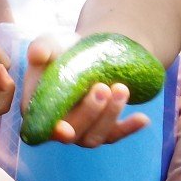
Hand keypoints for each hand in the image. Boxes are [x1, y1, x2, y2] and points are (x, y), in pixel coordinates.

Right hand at [24, 33, 151, 145]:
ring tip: (122, 89)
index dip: (51, 132)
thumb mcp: (51, 43)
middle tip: (103, 87)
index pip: (41, 126)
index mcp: (38, 109)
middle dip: (89, 112)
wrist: (88, 53)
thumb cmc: (63, 50)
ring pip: (94, 136)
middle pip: (71, 132)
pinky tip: (143, 118)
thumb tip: (38, 54)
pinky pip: (116, 134)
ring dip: (110, 116)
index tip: (64, 129)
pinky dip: (129, 128)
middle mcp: (58, 125)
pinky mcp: (104, 129)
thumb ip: (41, 47)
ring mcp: (82, 130)